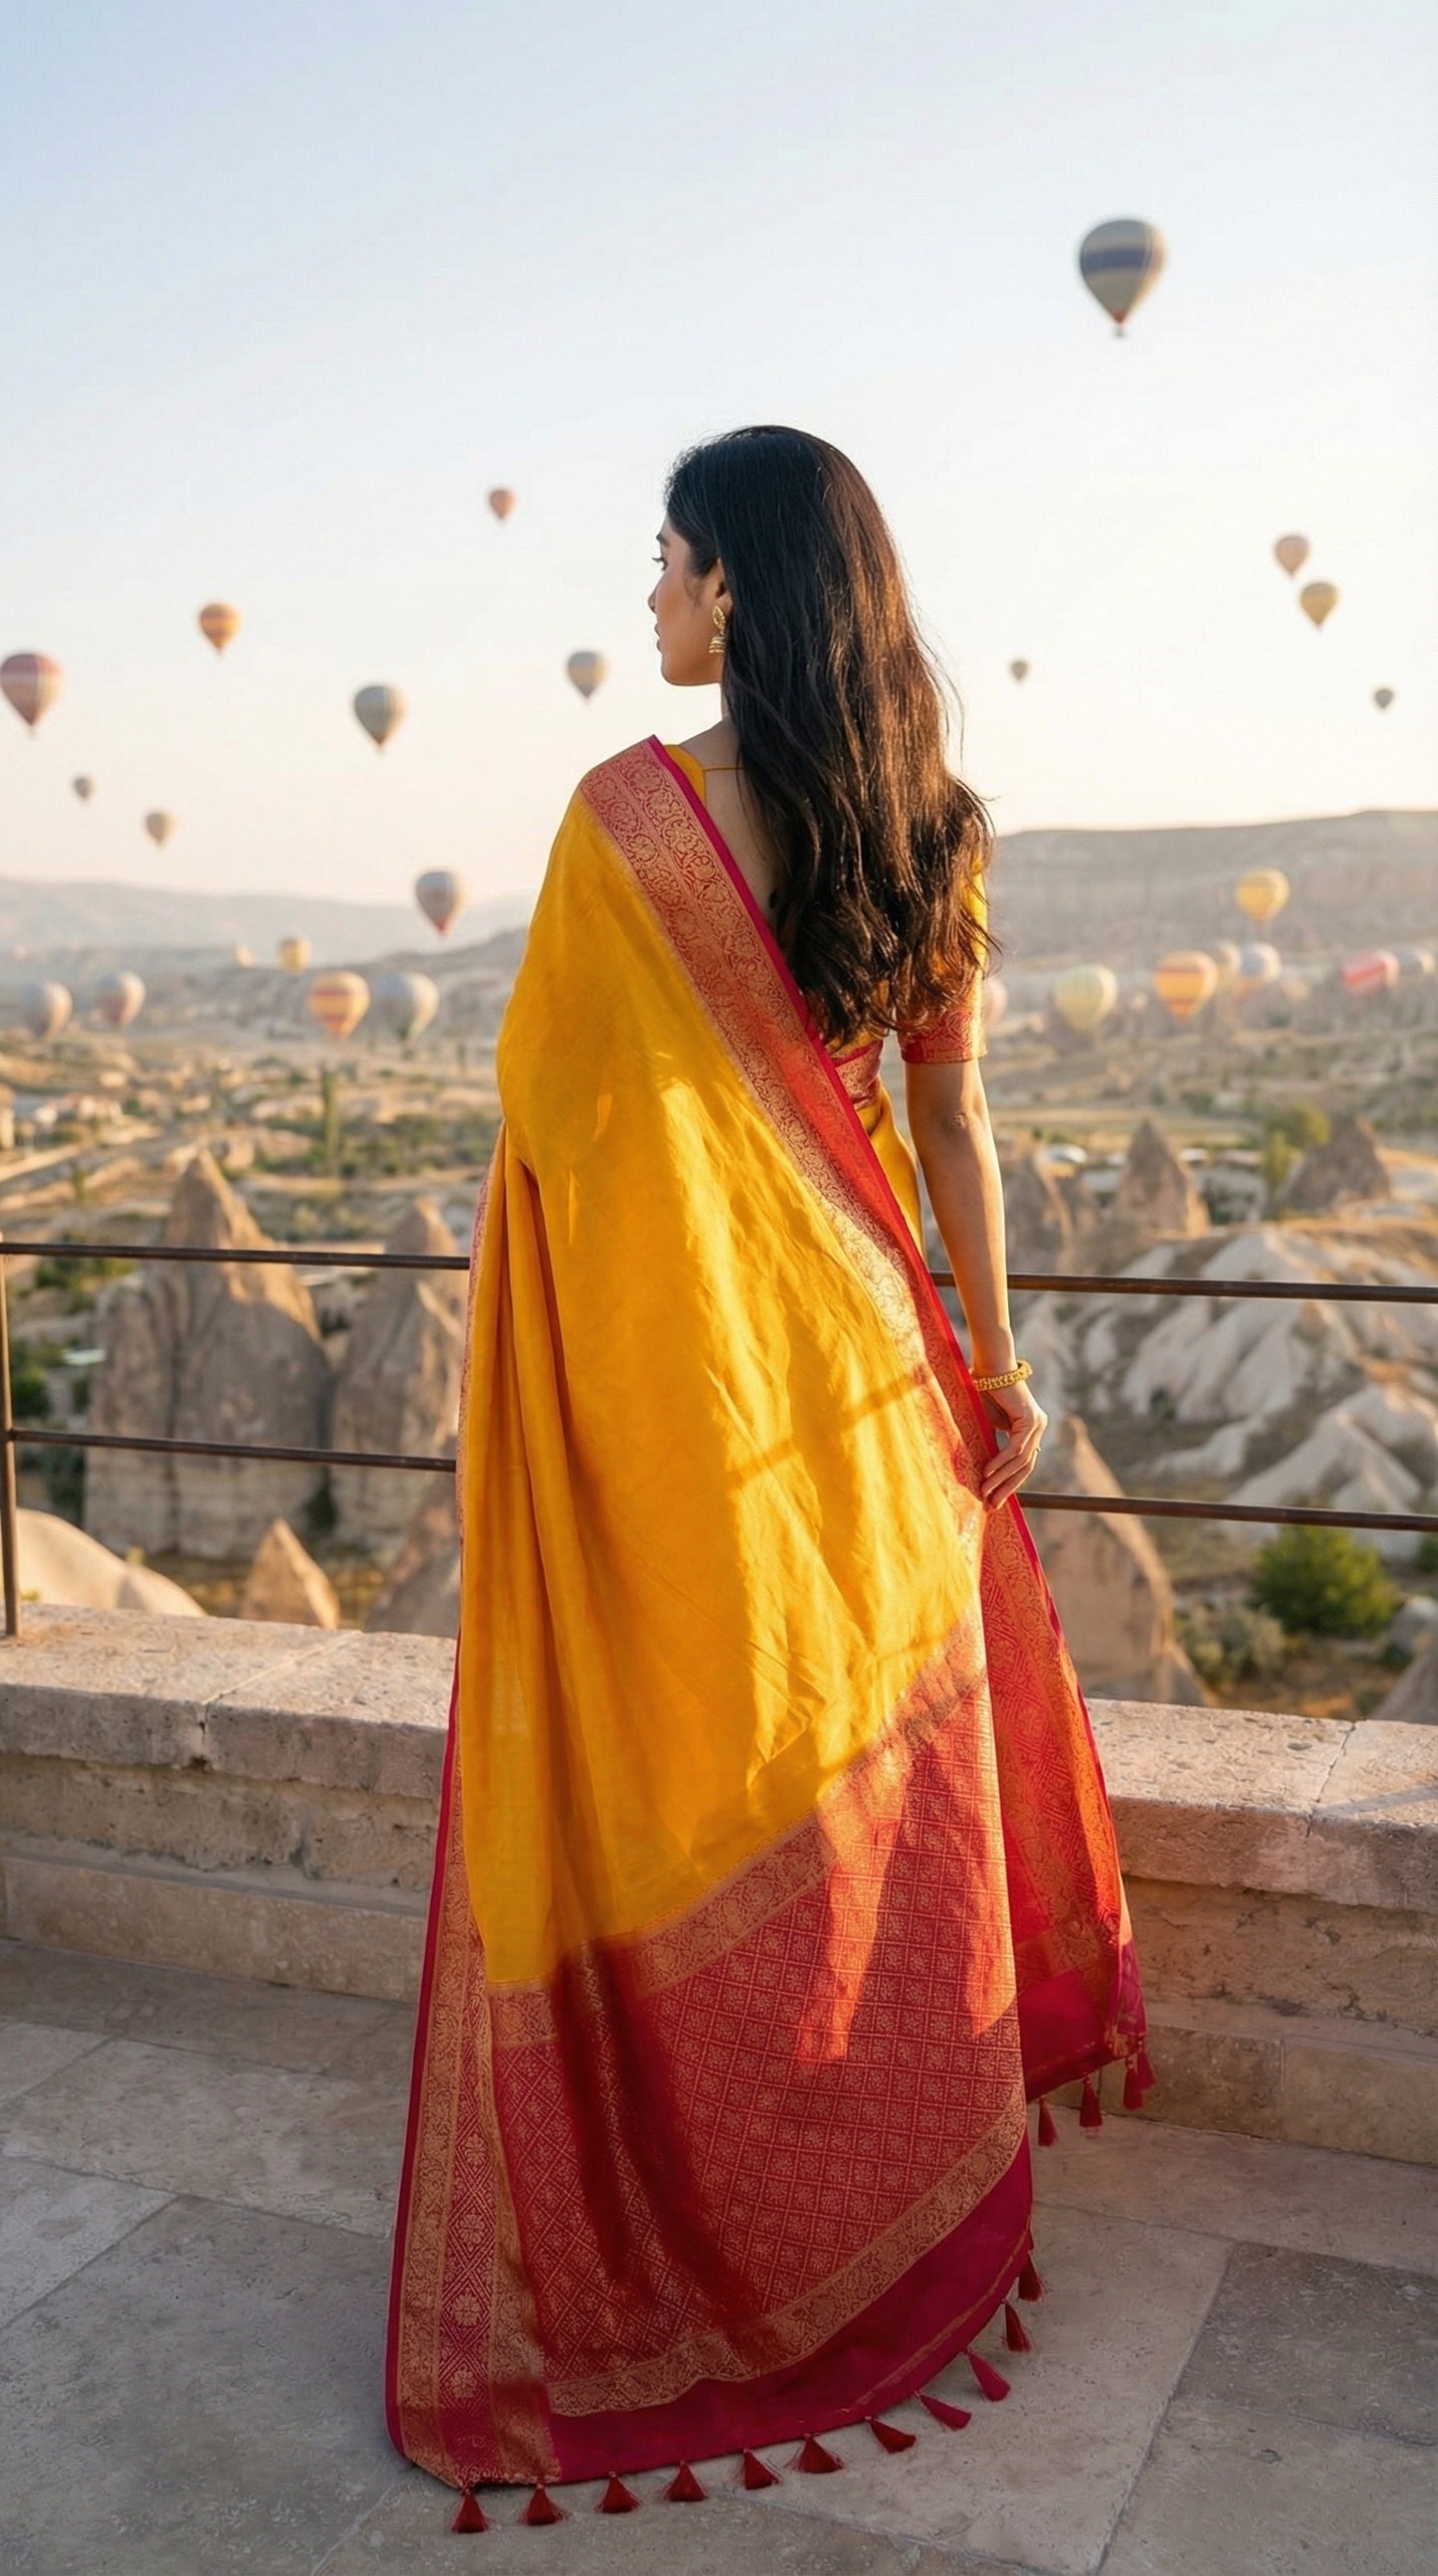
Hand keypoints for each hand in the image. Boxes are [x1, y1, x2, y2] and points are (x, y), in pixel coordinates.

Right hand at [976, 1376, 1046, 1506]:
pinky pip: (1014, 1448)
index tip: (996, 1499)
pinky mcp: (1030, 1420)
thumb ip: (996, 1443)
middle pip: (1026, 1467)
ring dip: (1001, 1478)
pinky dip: (1000, 1462)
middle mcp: (1038, 1427)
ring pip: (1020, 1460)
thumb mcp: (991, 1423)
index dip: (1010, 1482)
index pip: (1024, 1463)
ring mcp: (1037, 1424)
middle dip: (1008, 1487)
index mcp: (1031, 1428)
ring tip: (985, 1491)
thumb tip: (991, 1470)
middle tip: (992, 1504)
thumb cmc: (986, 1392)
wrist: (990, 1367)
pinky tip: (987, 1473)